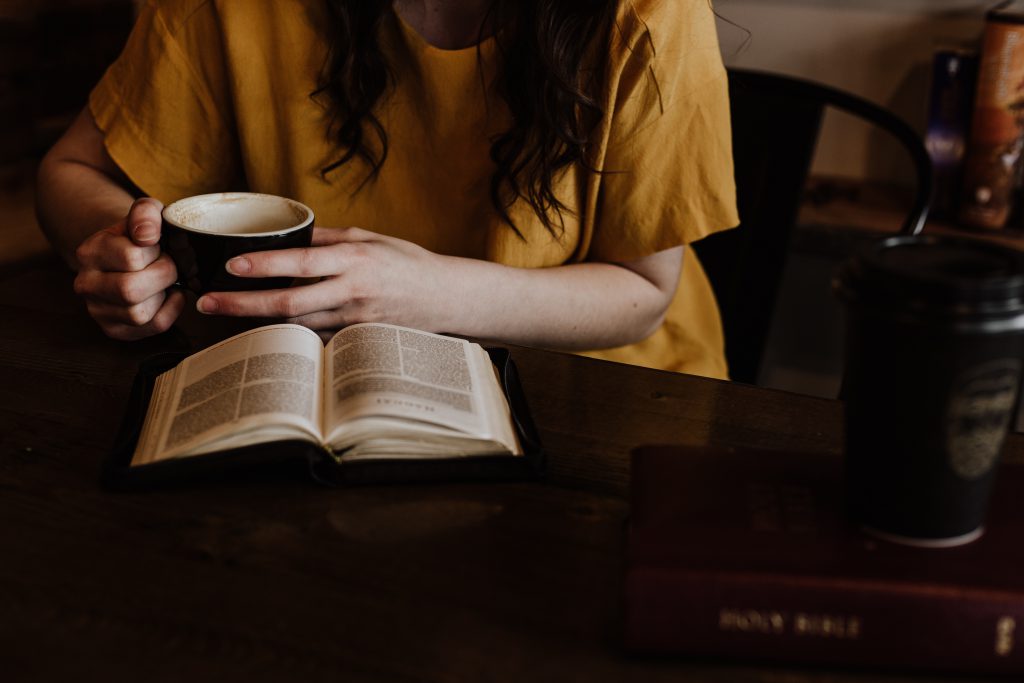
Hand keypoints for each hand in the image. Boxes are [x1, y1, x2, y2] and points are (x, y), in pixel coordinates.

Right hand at [73, 197, 184, 339]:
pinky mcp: (115, 329)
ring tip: (163, 280)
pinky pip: (152, 327)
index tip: (157, 246)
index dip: (155, 252)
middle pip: (130, 290)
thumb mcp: (144, 214)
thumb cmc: (139, 236)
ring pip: (139, 314)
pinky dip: (171, 310)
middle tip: (168, 265)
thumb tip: (147, 236)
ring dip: (163, 295)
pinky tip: (169, 295)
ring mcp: (98, 311)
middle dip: (162, 275)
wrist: (127, 255)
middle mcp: (86, 284)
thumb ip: (146, 213)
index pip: (131, 257)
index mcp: (89, 252)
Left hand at [195, 227, 456, 332]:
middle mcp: (352, 291)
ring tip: (224, 317)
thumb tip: (288, 233)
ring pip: (297, 325)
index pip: (301, 261)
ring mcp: (354, 320)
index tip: (232, 266)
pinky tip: (264, 332)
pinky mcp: (356, 339)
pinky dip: (289, 335)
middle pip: (289, 302)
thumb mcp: (370, 237)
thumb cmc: (408, 263)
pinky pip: (315, 339)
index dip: (264, 265)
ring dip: (258, 323)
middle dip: (243, 304)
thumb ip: (328, 237)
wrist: (445, 298)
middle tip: (207, 304)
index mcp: (354, 259)